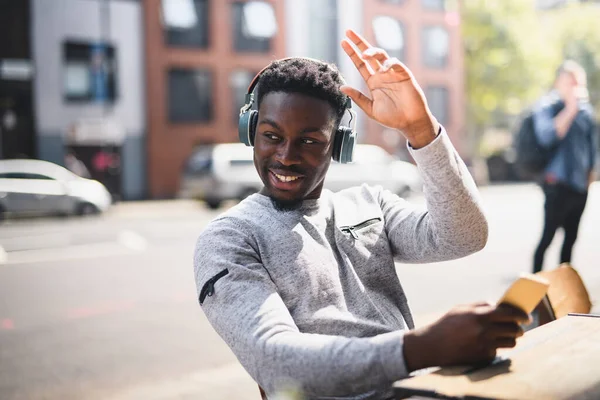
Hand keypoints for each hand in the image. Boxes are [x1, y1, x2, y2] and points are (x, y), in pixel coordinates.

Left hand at [340, 29, 438, 148]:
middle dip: (359, 43)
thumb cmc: (392, 117)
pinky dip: (389, 63)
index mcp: (373, 82)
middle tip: (348, 31)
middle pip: (369, 55)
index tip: (343, 42)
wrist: (410, 123)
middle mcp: (382, 75)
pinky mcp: (404, 75)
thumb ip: (357, 97)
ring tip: (364, 54)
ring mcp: (393, 74)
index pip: (360, 64)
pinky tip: (383, 68)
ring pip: (381, 56)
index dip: (352, 53)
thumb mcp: (370, 109)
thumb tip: (342, 87)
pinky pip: (396, 64)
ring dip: (372, 52)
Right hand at [403, 303, 529, 370]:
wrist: (433, 345)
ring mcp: (484, 345)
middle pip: (513, 329)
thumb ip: (480, 306)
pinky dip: (495, 348)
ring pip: (510, 342)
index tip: (526, 316)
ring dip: (511, 339)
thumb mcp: (461, 309)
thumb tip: (499, 306)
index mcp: (478, 315)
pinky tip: (486, 345)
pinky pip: (498, 351)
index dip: (520, 314)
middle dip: (518, 328)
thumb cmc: (446, 324)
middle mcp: (483, 330)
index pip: (508, 313)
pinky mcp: (482, 357)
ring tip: (507, 336)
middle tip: (519, 328)